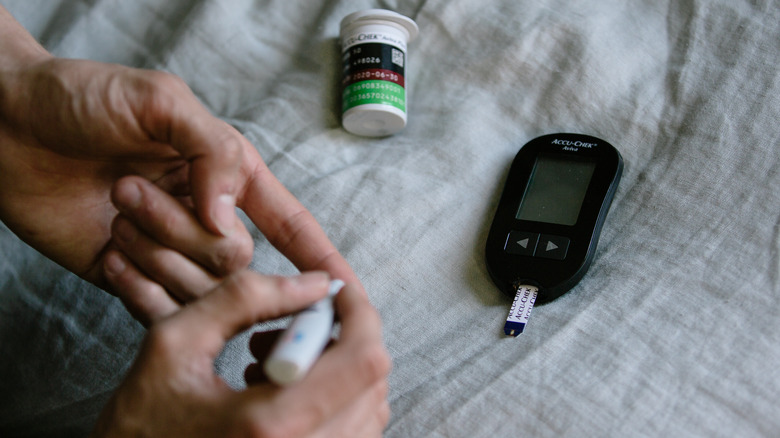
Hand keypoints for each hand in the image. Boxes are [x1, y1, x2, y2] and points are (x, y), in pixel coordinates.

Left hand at [0, 7, 353, 309]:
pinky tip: (107, 249)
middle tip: (126, 188)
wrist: (6, 126)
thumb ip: (214, 155)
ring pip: (198, 285)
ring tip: (112, 207)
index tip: (342, 286)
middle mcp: (205, 216)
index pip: (288, 222)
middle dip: (182, 229)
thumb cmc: (81, 99)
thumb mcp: (161, 103)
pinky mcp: (132, 279)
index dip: (318, 254)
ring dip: (153, 248)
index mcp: (227, 174)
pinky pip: (155, 307)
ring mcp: (169, 251)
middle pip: (236, 258)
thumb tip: (228, 222)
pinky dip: (134, 285)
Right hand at [91, 271, 391, 437]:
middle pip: (372, 381)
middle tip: (290, 324)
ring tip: (270, 358)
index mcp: (272, 424)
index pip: (363, 358)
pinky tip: (275, 387)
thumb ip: (243, 299)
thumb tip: (312, 282)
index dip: (359, 311)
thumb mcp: (174, 344)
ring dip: (335, 367)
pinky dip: (329, 397)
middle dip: (342, 336)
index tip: (333, 288)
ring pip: (368, 406)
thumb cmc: (138, 425)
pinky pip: (351, 430)